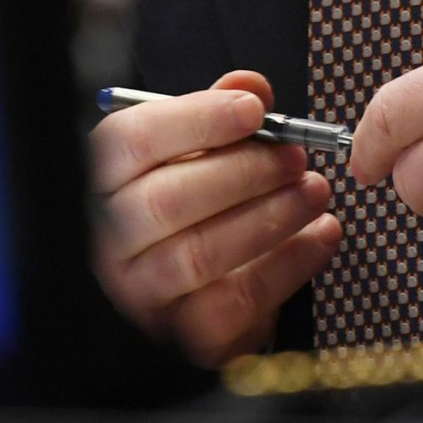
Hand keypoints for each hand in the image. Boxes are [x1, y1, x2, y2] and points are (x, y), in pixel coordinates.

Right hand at [88, 70, 340, 365]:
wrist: (194, 294)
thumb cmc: (191, 208)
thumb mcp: (192, 154)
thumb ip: (214, 116)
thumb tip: (249, 86)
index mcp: (101, 182)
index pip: (131, 142)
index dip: (196, 120)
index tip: (253, 109)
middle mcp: (107, 240)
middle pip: (167, 199)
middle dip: (245, 172)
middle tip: (295, 157)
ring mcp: (139, 294)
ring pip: (202, 252)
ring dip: (272, 216)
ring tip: (315, 191)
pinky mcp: (181, 337)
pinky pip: (238, 299)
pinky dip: (289, 263)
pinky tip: (320, 237)